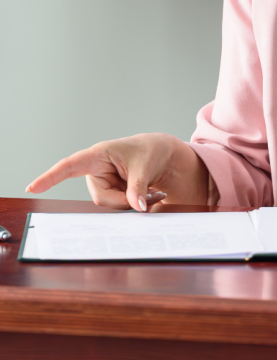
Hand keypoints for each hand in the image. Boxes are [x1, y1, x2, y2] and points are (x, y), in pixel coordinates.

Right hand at [26, 133, 209, 211]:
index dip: (51, 177)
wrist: (161, 155)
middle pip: (101, 197)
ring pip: (110, 204)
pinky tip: (152, 194)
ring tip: (153, 191)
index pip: (69, 166)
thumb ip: (138, 188)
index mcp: (98, 155)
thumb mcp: (145, 167)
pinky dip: (135, 203)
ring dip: (132, 201)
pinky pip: (118, 206)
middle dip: (125, 200)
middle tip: (150, 194)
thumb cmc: (149, 151)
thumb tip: (137, 208)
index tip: (33, 187)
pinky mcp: (110, 192)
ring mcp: (102, 182)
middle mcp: (96, 170)